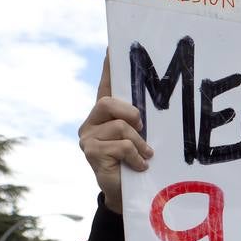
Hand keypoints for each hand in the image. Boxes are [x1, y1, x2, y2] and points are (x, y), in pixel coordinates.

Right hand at [78, 56, 151, 213]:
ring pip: (120, 126)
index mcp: (105, 114)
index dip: (109, 67)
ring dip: (139, 143)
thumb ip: (141, 122)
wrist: (126, 195)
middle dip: (131, 114)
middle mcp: (92, 121)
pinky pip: (121, 146)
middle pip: (109, 101)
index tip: (112, 46)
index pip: (106, 85)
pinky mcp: (90, 152)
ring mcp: (88, 136)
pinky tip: (139, 166)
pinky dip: (136, 156)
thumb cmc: (136, 163)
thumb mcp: (141, 139)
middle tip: (142, 128)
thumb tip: (153, 112)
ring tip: (145, 155)